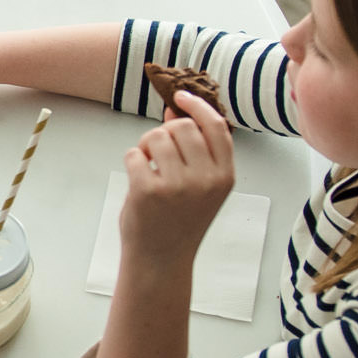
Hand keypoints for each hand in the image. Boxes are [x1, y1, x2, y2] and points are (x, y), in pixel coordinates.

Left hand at [118, 91, 235, 264]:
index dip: (196, 106)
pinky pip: (134, 153)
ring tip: (149, 168)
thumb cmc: (178, 220)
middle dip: (164, 132)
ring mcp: (178, 185)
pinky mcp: (149, 190)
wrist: (161, 261)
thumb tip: (176, 107)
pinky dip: (132, 162)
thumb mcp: (199, 184)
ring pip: (156, 136)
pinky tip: (138, 182)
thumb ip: (193, 148)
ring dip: (146, 146)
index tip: (179, 97)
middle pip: (181, 126)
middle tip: (157, 154)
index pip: (215, 125)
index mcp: (225, 176)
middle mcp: (206, 179)